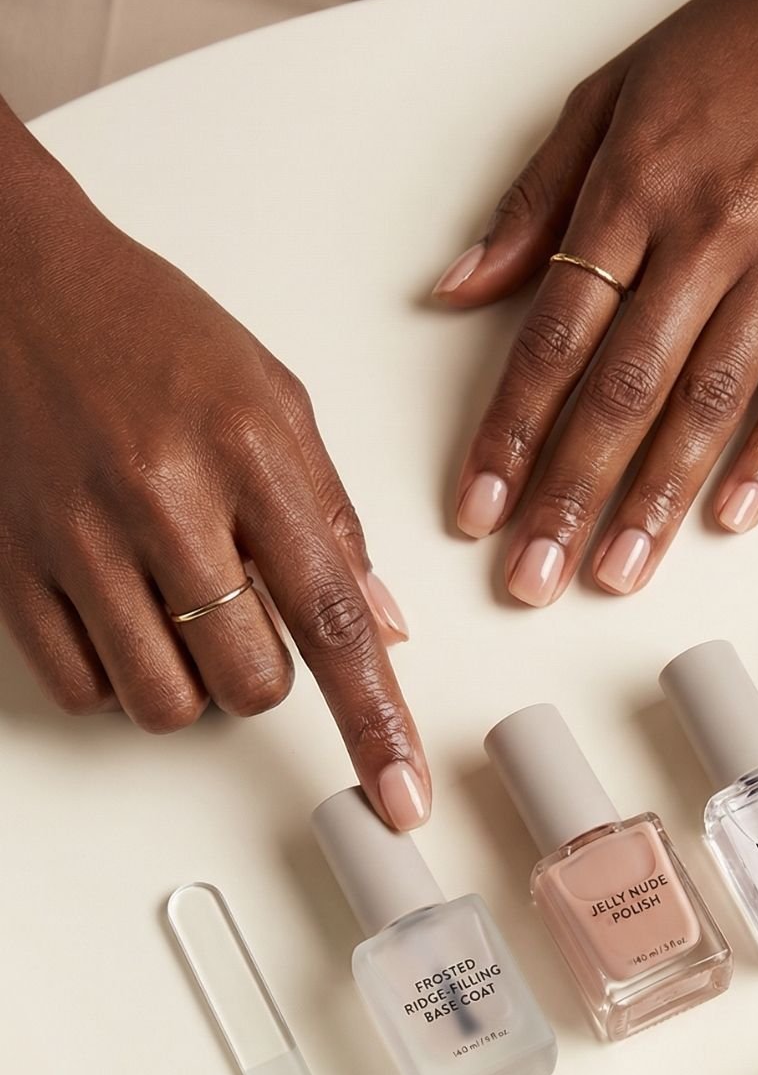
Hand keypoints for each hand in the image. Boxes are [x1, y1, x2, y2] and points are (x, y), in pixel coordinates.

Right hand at [0, 125, 428, 829]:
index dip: (375, 722)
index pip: (333, 619)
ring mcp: (79, 537)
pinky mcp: (12, 566)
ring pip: (166, 704)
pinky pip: (83, 691)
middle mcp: (162, 497)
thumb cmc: (147, 330)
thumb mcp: (272, 400)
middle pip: (248, 681)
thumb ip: (332, 521)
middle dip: (261, 671)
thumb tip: (385, 632)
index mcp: (248, 451)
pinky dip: (114, 678)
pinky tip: (118, 615)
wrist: (13, 280)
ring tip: (176, 609)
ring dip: (189, 683)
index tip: (401, 795)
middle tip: (239, 604)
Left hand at [436, 0, 757, 602]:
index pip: (552, 336)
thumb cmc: (748, 43)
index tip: (476, 509)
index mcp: (633, 186)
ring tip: (617, 572)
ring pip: (710, 400)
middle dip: (569, 496)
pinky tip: (730, 516)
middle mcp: (707, 229)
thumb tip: (457, 290)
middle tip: (533, 579)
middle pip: (622, 388)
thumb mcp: (612, 95)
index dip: (509, 433)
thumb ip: (533, 202)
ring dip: (657, 499)